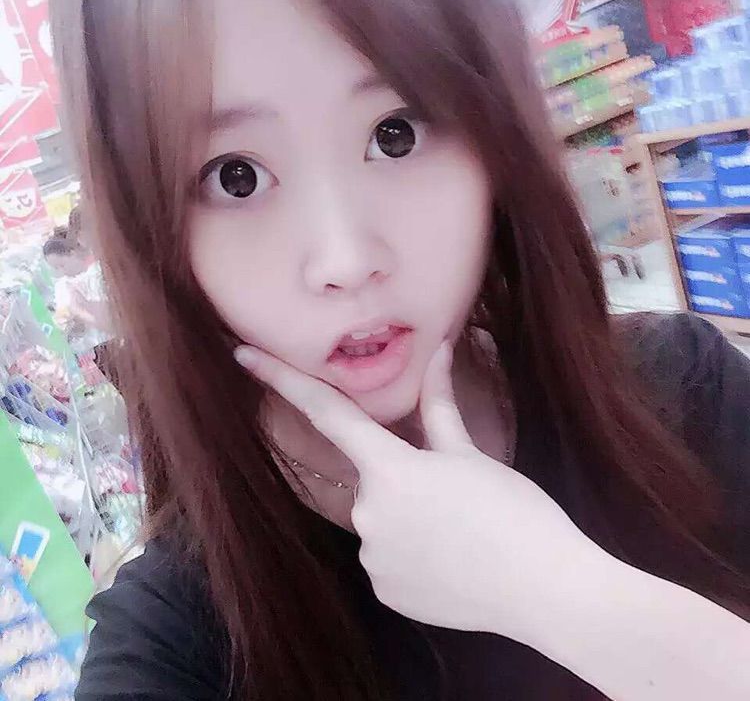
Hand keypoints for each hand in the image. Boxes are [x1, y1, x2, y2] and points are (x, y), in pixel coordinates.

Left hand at [236, 342, 609, 643]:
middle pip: (374, 478)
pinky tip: (453, 562)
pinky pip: (390, 559)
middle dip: (404, 478)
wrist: (545, 589)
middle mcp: (368, 512)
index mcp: (390, 468)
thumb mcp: (473, 454)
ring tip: (462, 533)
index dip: (281, 380)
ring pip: (383, 521)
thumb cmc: (514, 511)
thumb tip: (440, 350)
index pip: (326, 412)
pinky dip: (414, 553)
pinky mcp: (385, 593)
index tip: (240, 355)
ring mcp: (373, 558)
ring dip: (412, 518)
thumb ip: (441, 405)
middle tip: (456, 495)